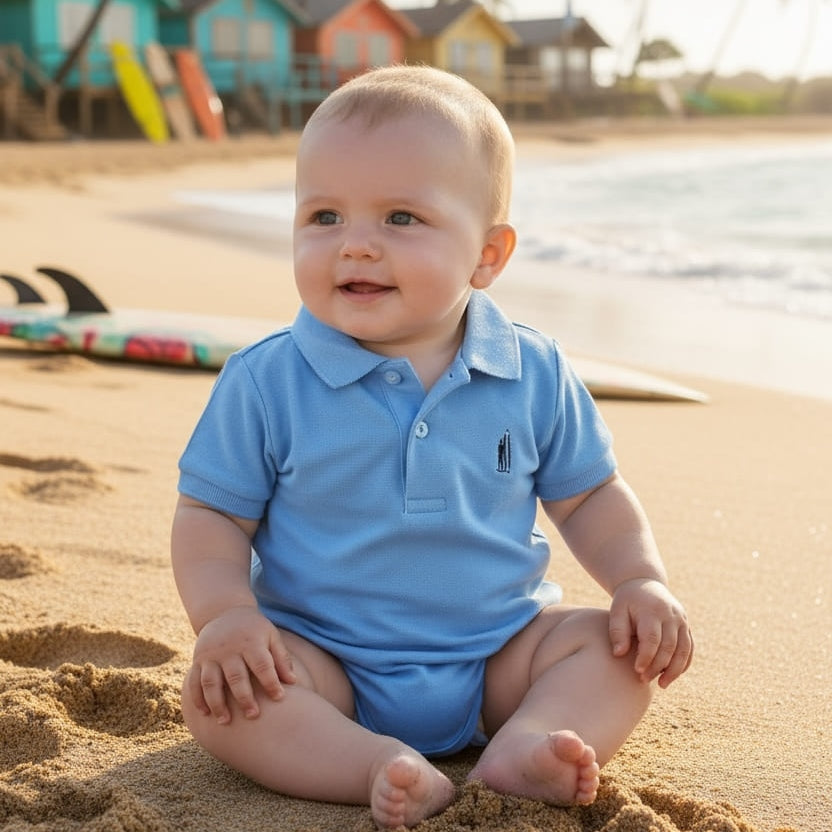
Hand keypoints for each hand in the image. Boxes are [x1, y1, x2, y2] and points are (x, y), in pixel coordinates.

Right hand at [188, 606, 296, 723]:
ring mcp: (210, 655)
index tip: (279, 698)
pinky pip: (193, 681)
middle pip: (235, 677)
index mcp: (250, 642)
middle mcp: (228, 649)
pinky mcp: (197, 660)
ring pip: (211, 683)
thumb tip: (293, 682)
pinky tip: (205, 714)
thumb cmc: (254, 630)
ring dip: (217, 704)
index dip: (271, 682)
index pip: (261, 665)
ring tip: (226, 721)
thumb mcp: (271, 636)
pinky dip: (197, 698)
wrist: (224, 612)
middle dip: (244, 698)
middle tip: (253, 716)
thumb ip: (281, 658)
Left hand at [609, 578, 692, 687]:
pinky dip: (684, 663)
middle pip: (669, 646)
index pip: (652, 638)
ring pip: (684, 650)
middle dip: (658, 666)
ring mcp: (682, 620)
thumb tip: (618, 654)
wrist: (643, 583)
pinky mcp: (686, 626)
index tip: (637, 671)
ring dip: (675, 670)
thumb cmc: (627, 601)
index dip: (646, 657)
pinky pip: (689, 648)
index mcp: (653, 610)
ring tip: (662, 684)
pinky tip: (672, 675)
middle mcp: (671, 615)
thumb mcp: (617, 611)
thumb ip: (617, 631)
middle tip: (644, 679)